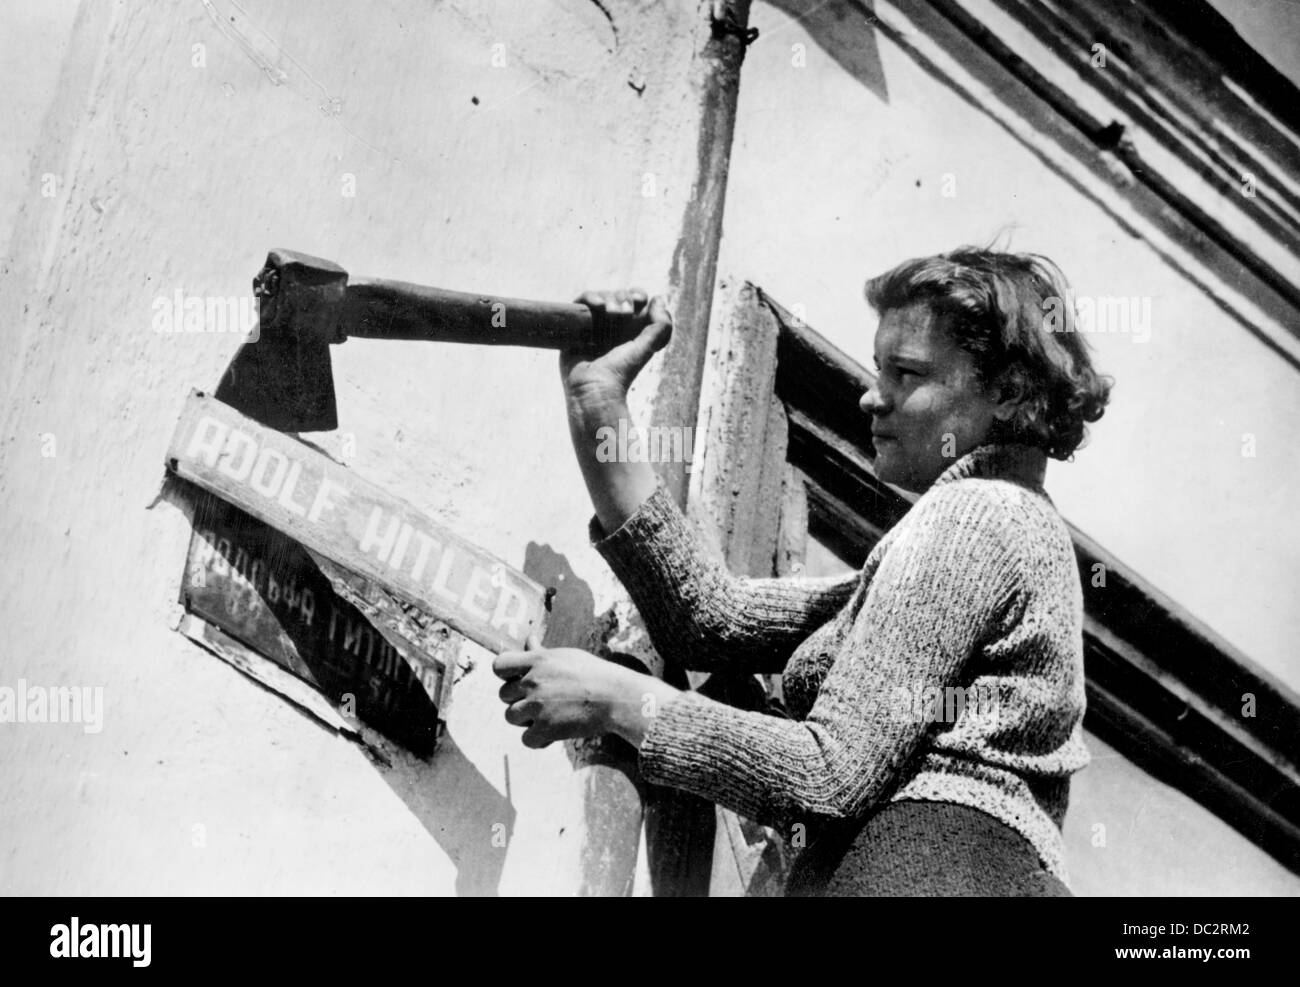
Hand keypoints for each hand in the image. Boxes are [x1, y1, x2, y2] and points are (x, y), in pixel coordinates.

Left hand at [493, 635, 680, 748]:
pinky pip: (526, 739)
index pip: (499, 666)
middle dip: (519, 700)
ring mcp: (537, 706)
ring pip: (511, 717)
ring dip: (526, 720)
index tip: (518, 681)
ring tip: (547, 717)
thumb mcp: (566, 657)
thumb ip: (541, 652)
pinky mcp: (545, 728)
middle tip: (542, 702)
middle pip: (503, 695)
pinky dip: (538, 739)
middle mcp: (533, 682)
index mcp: (537, 660)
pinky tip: (553, 733)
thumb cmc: (594, 674)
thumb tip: (528, 639)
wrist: (616, 698)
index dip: (505, 675)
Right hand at [563, 290, 672, 411]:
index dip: (637, 295)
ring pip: (600, 296)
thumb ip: (661, 326)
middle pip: (618, 296)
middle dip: (623, 298)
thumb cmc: (621, 372)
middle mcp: (611, 326)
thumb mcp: (647, 348)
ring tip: (609, 311)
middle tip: (624, 313)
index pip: (634, 300)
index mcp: (630, 329)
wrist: (594, 388)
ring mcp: (592, 325)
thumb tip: (658, 298)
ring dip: (608, 298)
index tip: (639, 301)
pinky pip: (580, 302)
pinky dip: (590, 297)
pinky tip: (597, 305)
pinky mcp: (574, 326)